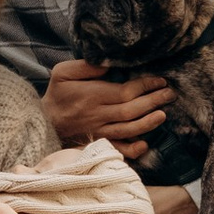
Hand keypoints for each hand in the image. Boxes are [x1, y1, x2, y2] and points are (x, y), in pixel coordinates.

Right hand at [43, 57, 171, 169]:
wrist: (43, 122)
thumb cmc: (56, 95)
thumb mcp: (63, 73)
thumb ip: (86, 66)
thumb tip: (110, 63)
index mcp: (92, 95)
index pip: (125, 91)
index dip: (145, 86)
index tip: (160, 81)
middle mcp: (97, 115)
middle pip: (130, 110)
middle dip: (153, 102)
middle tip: (170, 94)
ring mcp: (98, 132)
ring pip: (128, 130)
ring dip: (147, 124)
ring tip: (163, 115)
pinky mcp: (98, 143)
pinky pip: (118, 150)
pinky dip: (132, 149)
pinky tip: (144, 144)